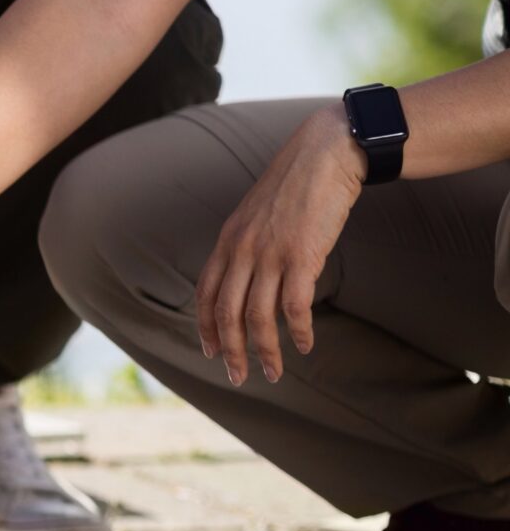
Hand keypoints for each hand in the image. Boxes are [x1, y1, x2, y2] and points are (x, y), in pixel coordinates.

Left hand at [193, 106, 358, 385]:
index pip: (205, 296)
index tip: (209, 353)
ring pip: (257, 318)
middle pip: (226, 315)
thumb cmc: (295, 184)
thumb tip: (249, 276)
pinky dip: (298, 331)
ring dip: (265, 351)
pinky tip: (305, 346)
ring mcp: (269, 255)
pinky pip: (294, 306)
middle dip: (230, 352)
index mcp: (227, 243)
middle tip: (238, 377)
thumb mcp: (256, 215)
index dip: (205, 329)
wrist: (326, 153)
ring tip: (274, 372)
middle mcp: (241, 252)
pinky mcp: (302, 256)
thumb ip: (246, 245)